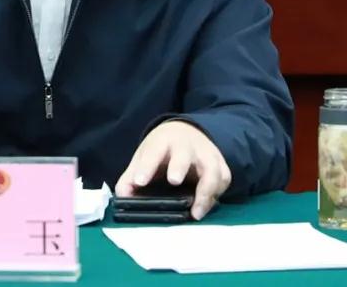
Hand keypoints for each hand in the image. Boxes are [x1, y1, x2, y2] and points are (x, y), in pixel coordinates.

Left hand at [115, 120, 230, 219]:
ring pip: (212, 169)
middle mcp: (186, 145)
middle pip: (184, 154)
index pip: (154, 151)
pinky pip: (224, 179)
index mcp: (163, 141)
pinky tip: (205, 207)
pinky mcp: (220, 164)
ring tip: (195, 213)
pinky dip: (217, 194)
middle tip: (173, 181)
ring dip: (206, 190)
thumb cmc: (163, 150)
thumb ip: (131, 177)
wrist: (187, 132)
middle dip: (179, 166)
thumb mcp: (145, 156)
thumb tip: (122, 198)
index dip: (146, 166)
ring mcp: (206, 154)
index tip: (139, 181)